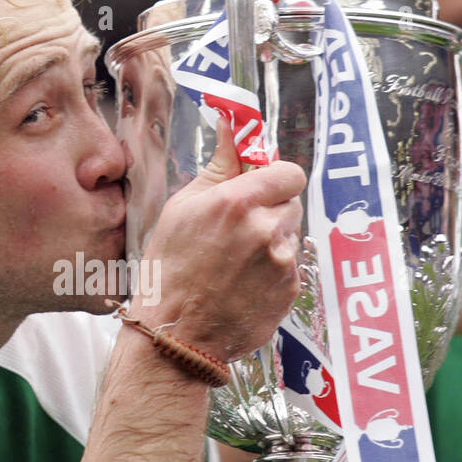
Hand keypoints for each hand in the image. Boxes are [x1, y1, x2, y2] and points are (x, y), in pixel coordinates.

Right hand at [130, 116, 304, 360]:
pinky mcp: (290, 291)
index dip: (276, 178)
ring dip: (272, 241)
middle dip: (271, 210)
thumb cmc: (169, 270)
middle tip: (240, 229)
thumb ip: (218, 166)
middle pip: (292, 203)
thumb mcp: (182, 209)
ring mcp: (282, 263)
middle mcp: (267, 230)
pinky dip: (273, 272)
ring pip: (291, 236)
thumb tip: (232, 126)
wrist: (175, 335)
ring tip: (236, 262)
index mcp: (239, 202)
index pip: (288, 172)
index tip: (261, 186)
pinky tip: (243, 284)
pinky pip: (290, 267)